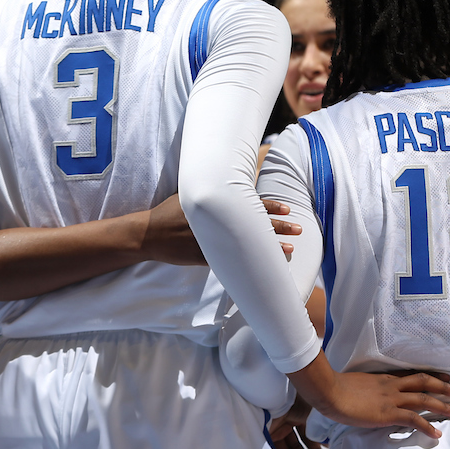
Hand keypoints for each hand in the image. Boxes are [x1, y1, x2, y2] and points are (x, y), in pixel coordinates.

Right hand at [143, 195, 300, 264]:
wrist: (150, 233)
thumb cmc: (170, 211)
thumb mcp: (190, 193)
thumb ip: (211, 190)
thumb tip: (229, 180)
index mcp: (217, 205)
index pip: (250, 204)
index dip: (271, 206)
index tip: (288, 208)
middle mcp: (219, 223)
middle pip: (256, 225)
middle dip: (280, 227)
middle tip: (299, 228)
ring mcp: (214, 242)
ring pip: (249, 245)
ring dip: (271, 248)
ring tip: (290, 250)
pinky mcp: (206, 258)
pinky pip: (232, 262)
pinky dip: (249, 265)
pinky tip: (263, 268)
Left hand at [268, 395, 324, 448]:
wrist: (276, 397)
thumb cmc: (298, 402)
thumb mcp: (316, 416)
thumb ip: (322, 431)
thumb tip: (331, 445)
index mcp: (301, 416)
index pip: (309, 439)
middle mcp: (288, 423)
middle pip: (298, 448)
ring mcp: (276, 429)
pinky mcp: (265, 434)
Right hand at [288, 353, 449, 439]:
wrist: (330, 391)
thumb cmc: (336, 389)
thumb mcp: (356, 385)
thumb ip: (366, 390)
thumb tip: (367, 397)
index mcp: (384, 378)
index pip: (412, 375)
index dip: (430, 376)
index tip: (444, 377)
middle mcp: (392, 386)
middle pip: (423, 382)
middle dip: (443, 387)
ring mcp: (391, 399)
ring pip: (424, 399)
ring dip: (443, 405)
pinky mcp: (388, 413)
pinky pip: (414, 420)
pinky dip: (428, 426)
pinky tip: (438, 433)